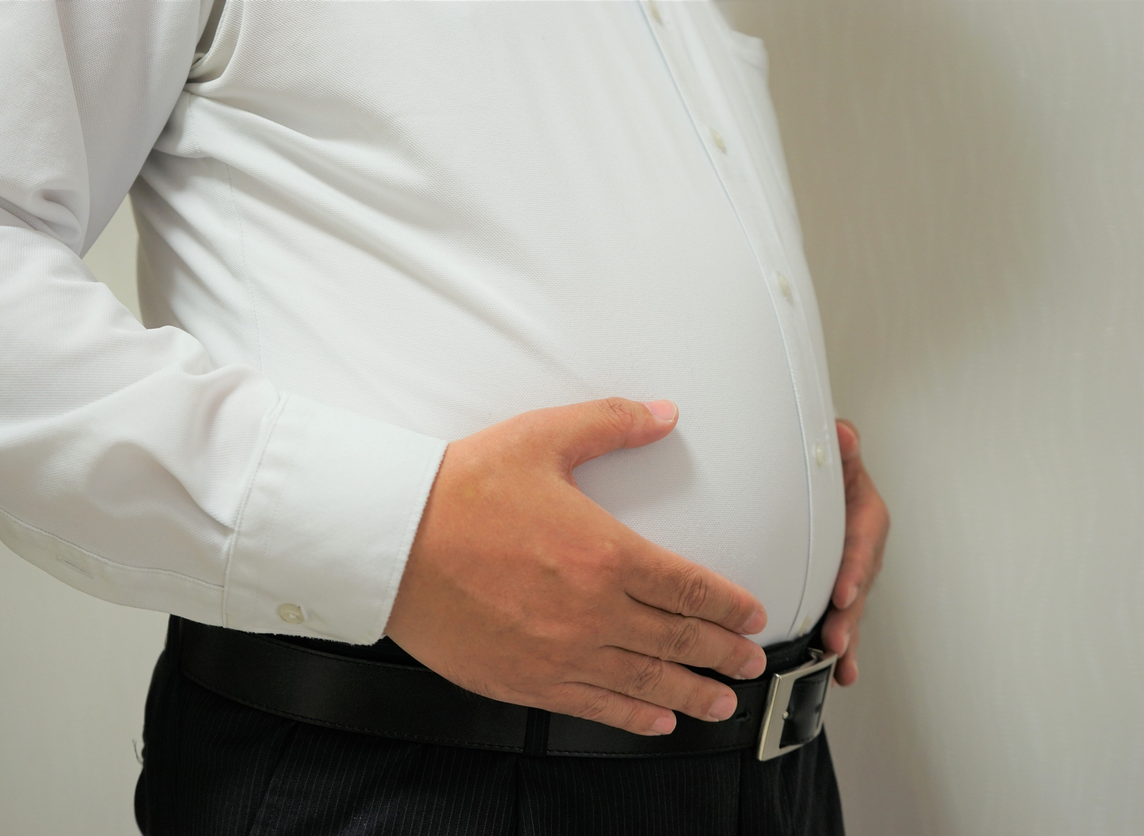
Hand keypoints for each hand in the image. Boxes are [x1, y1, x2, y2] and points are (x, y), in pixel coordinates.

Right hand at [384, 398, 768, 735]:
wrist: (391, 542)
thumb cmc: (459, 491)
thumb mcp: (540, 439)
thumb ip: (609, 425)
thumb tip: (662, 414)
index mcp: (605, 554)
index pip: (690, 587)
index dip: (730, 606)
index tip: (753, 616)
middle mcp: (593, 612)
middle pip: (680, 640)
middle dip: (724, 653)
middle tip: (751, 662)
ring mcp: (561, 654)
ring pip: (647, 681)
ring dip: (694, 693)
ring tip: (723, 702)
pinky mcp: (527, 681)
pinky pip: (596, 706)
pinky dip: (634, 716)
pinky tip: (656, 719)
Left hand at [821, 419, 889, 685]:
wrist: (834, 491)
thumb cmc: (838, 478)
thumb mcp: (842, 461)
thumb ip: (843, 449)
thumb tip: (842, 432)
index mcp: (866, 520)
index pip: (862, 544)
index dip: (854, 568)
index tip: (844, 589)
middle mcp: (862, 553)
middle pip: (858, 587)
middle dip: (849, 614)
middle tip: (835, 636)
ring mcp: (851, 577)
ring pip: (851, 611)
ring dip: (846, 637)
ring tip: (838, 660)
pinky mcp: (837, 594)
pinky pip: (841, 622)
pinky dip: (842, 650)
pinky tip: (840, 674)